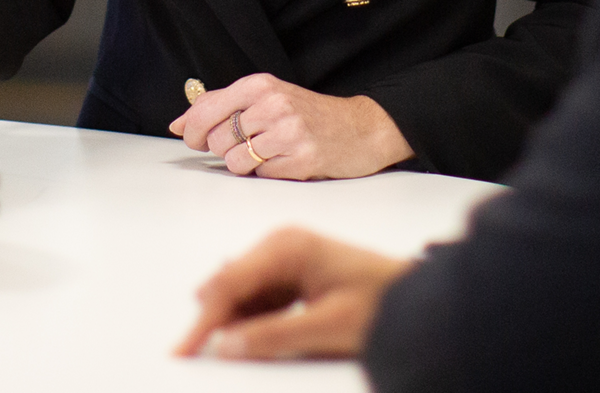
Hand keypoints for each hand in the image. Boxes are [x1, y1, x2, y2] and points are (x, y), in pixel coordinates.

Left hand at [168, 73, 413, 179]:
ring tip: (268, 152)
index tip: (194, 139)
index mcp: (259, 85)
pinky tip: (286, 160)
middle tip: (249, 144)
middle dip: (224, 149)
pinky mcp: (301, 159)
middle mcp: (272, 104)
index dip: (191, 130)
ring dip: (245, 164)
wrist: (361, 129)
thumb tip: (179, 124)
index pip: (205, 109)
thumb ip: (222, 105)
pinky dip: (268, 172)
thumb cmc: (308, 114)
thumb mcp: (267, 96)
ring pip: (234, 161)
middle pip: (216, 140)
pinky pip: (261, 175)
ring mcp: (288, 132)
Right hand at [174, 227, 411, 359]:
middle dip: (216, 320)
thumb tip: (227, 345)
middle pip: (231, 285)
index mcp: (287, 246)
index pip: (230, 284)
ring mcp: (286, 257)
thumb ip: (274, 336)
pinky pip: (259, 298)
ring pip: (242, 293)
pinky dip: (253, 319)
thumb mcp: (327, 326)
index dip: (204, 321)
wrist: (417, 298)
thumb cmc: (381, 302)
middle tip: (199, 355)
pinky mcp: (293, 273)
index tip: (183, 350)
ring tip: (238, 348)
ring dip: (236, 321)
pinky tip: (256, 336)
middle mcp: (281, 244)